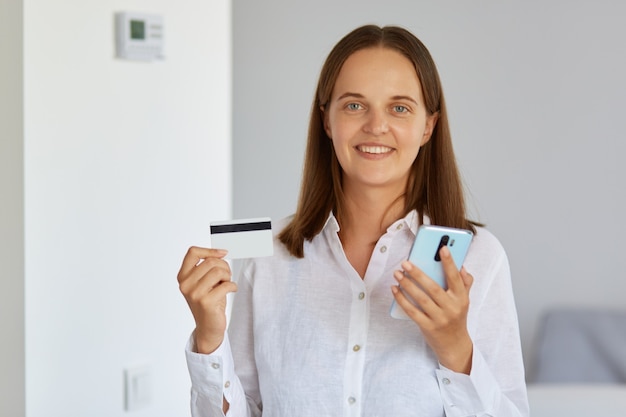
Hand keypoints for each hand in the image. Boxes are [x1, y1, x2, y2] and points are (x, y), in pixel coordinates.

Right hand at [177, 247, 237, 353]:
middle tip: (226, 276)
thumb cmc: (208, 302)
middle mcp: (186, 285)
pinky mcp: (206, 302)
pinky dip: (233, 286)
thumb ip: (206, 267)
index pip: (192, 253)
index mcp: (183, 277)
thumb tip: (220, 252)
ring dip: (228, 276)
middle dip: (224, 266)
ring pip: (218, 271)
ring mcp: (195, 294)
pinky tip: (231, 290)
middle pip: (210, 261)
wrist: (208, 327)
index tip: (222, 253)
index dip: (210, 250)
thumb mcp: (203, 282)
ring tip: (226, 283)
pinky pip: (226, 284)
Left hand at [391, 245, 473, 373]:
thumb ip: (465, 283)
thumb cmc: (456, 317)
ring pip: (421, 299)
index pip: (455, 277)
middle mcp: (452, 308)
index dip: (449, 262)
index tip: (442, 248)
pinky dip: (402, 300)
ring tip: (397, 274)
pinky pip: (412, 311)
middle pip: (433, 288)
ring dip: (407, 285)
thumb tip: (462, 267)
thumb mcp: (465, 301)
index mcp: (461, 298)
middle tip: (405, 262)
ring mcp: (440, 318)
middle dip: (418, 273)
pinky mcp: (428, 327)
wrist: (455, 345)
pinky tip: (395, 289)